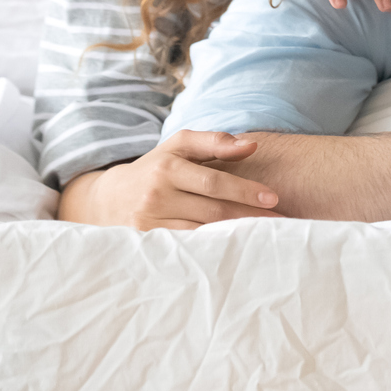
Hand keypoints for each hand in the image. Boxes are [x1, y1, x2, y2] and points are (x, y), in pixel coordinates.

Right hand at [56, 129, 282, 229]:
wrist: (109, 199)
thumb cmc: (155, 167)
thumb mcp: (179, 146)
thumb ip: (214, 142)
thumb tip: (251, 145)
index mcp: (167, 167)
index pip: (213, 181)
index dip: (245, 190)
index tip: (273, 197)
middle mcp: (157, 195)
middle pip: (212, 210)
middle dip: (249, 216)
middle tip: (281, 221)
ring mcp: (151, 222)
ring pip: (202, 232)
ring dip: (236, 235)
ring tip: (266, 236)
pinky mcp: (148, 243)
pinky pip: (188, 247)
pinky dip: (214, 248)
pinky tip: (236, 248)